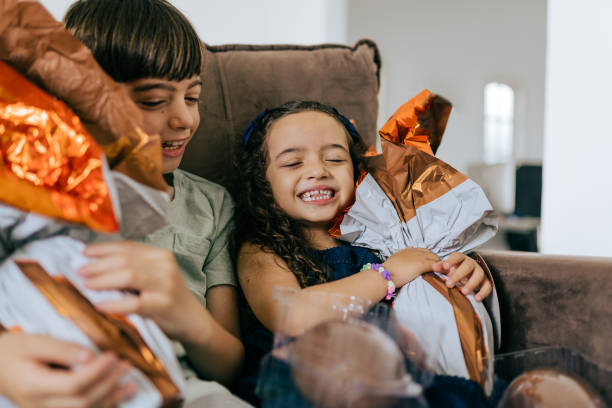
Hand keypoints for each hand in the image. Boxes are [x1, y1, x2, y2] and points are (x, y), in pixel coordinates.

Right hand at [0, 332, 134, 407]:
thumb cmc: (13, 350)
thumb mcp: (34, 342)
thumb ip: (62, 349)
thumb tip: (90, 356)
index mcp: (34, 386)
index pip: (74, 384)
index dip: (98, 372)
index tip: (113, 356)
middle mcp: (40, 405)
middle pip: (82, 402)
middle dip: (109, 385)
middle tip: (127, 366)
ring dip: (111, 399)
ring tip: (132, 385)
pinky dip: (101, 406)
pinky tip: (117, 397)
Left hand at [78, 241, 202, 340]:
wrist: (192, 320)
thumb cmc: (166, 299)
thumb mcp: (154, 277)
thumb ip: (132, 268)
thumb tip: (94, 263)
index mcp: (160, 255)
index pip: (127, 247)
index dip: (103, 249)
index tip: (83, 253)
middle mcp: (164, 265)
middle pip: (124, 260)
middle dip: (98, 265)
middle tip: (79, 272)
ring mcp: (165, 284)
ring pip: (128, 276)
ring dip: (103, 280)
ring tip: (86, 285)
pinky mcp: (163, 304)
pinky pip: (134, 303)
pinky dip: (114, 304)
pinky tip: (100, 305)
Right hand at [383, 247, 440, 286]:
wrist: (385, 275)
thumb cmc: (387, 271)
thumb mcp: (395, 261)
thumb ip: (401, 259)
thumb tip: (402, 260)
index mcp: (408, 250)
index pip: (424, 251)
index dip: (429, 257)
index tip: (432, 263)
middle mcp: (415, 251)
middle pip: (431, 254)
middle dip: (437, 260)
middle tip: (441, 269)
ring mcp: (419, 257)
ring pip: (435, 259)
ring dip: (441, 265)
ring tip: (445, 272)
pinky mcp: (422, 264)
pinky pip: (436, 265)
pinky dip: (441, 269)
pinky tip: (444, 274)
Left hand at [432, 252, 491, 300]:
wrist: (468, 275)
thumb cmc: (455, 270)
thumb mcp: (448, 268)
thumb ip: (441, 267)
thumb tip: (433, 267)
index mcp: (461, 259)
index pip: (457, 256)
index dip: (451, 261)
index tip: (445, 267)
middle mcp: (471, 264)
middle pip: (467, 266)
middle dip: (458, 275)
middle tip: (449, 284)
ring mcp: (479, 272)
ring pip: (478, 275)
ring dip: (471, 284)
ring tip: (464, 292)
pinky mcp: (486, 281)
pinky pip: (487, 286)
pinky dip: (483, 292)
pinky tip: (476, 298)